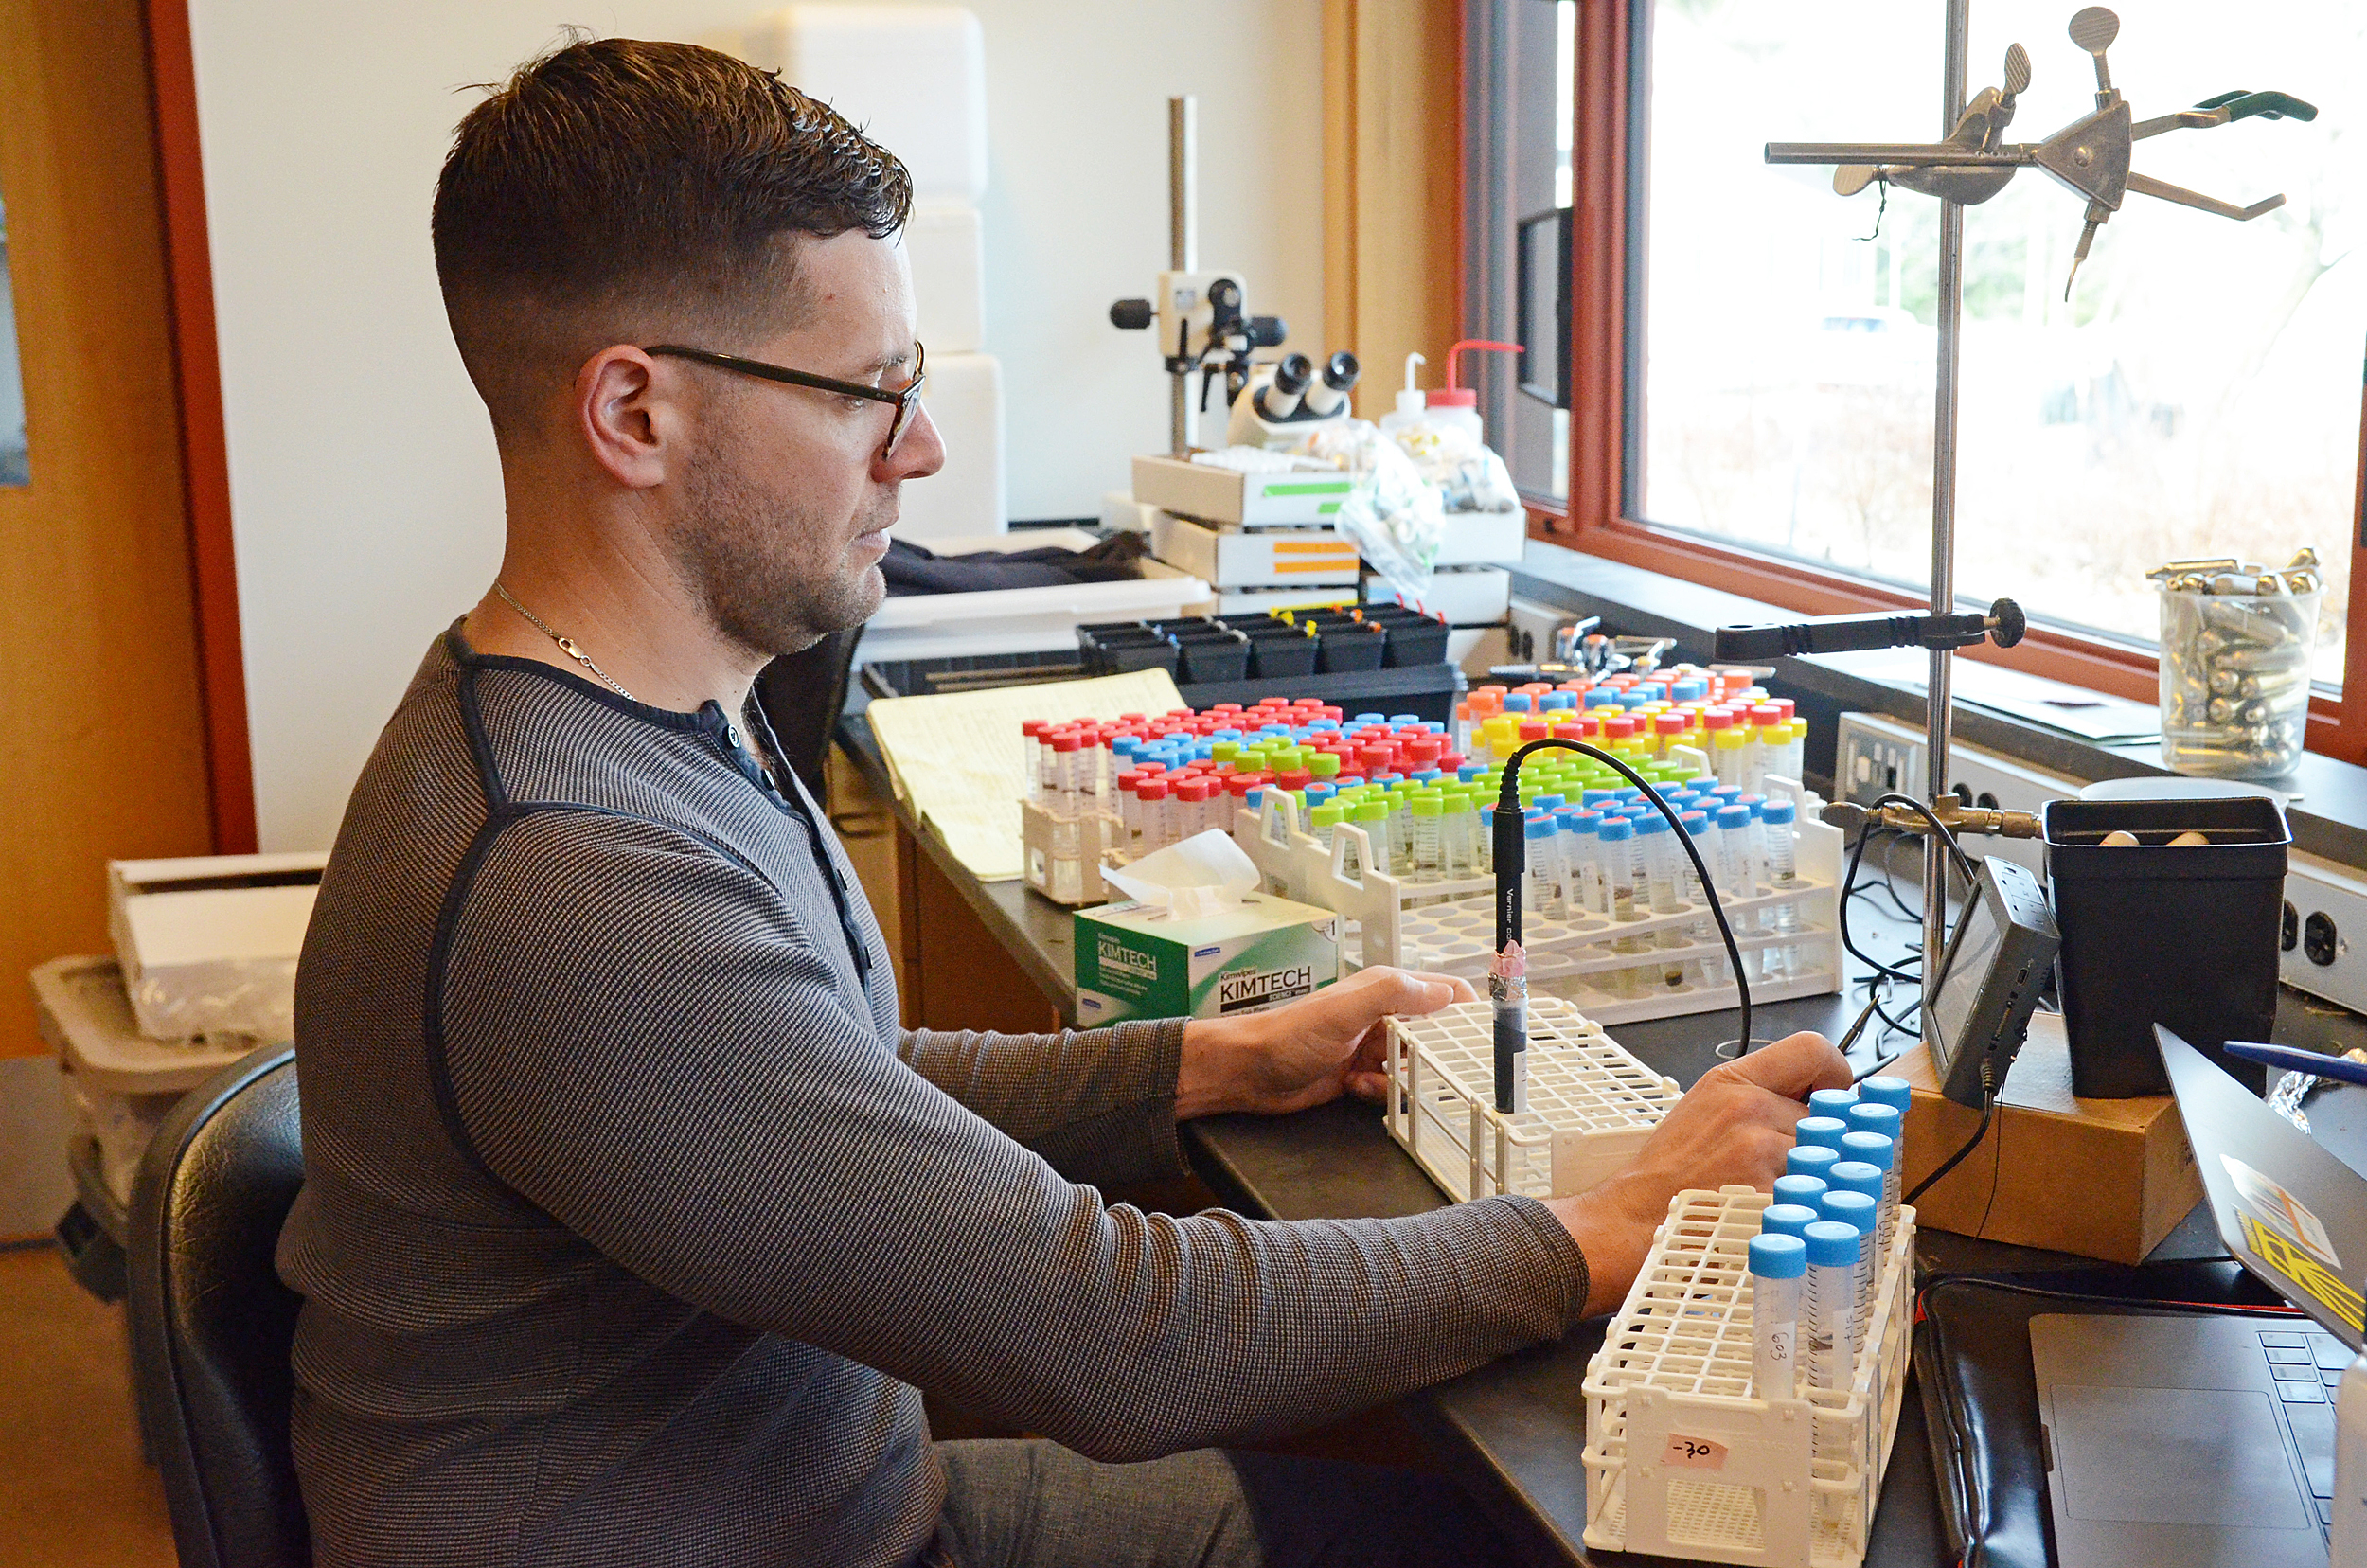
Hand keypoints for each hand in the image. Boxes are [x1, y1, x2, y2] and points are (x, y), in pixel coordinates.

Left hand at [1175, 966, 1478, 1119]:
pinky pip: (1392, 1088)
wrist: (1247, 1071)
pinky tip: (1357, 1088)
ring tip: (1377, 1077)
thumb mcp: (1344, 1010)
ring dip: (1406, 1078)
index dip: (1468, 1013)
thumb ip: (1393, 994)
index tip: (1485, 1040)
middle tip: (1439, 1072)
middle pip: (1437, 1035)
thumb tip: (1443, 992)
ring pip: (1416, 1067)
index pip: (1446, 993)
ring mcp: (1372, 1047)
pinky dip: (1382, 1092)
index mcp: (1386, 989)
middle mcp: (1384, 1015)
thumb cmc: (1288, 1033)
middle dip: (1439, 1055)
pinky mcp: (1361, 1076)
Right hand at [1546, 1031, 1851, 1317]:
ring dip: (1812, 1179)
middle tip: (1795, 1161)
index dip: (1837, 1074)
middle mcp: (1749, 1108)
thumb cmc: (1668, 1174)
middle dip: (1820, 1143)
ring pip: (1828, 1159)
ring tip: (1775, 1191)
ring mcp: (1760, 1152)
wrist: (1634, 1220)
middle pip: (1830, 1115)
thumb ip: (1759, 1096)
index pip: (1813, 1050)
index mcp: (1731, 1080)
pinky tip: (1772, 1215)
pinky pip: (1815, 1198)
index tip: (1835, 1097)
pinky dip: (1803, 1211)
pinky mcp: (1770, 1195)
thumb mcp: (1705, 1109)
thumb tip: (1818, 1099)